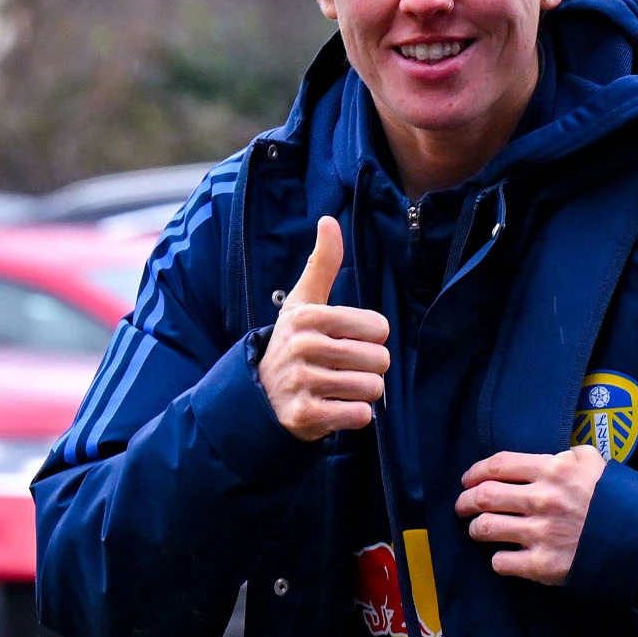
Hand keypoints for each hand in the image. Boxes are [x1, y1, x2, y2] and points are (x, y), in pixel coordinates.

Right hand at [260, 217, 389, 440]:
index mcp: (309, 316)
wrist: (257, 395)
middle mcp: (303, 347)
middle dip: (369, 368)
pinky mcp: (304, 416)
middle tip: (343, 369)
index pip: (380, 328)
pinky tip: (333, 408)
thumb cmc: (294, 342)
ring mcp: (301, 382)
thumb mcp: (304, 302)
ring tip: (338, 388)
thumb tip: (328, 220)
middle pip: (380, 360)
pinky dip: (354, 416)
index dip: (372, 338)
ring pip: (372, 388)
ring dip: (362, 393)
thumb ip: (322, 263)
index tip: (347, 341)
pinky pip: (360, 416)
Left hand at [457, 446, 607, 584]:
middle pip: (483, 496)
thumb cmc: (620, 500)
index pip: (498, 465)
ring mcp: (540, 533)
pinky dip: (499, 559)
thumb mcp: (598, 463)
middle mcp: (542, 500)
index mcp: (553, 471)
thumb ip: (571, 455)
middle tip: (464, 506)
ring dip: (477, 529)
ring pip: (485, 528)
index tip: (468, 479)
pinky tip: (505, 556)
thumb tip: (554, 457)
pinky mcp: (542, 564)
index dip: (476, 472)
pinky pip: (501, 562)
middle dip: (465, 502)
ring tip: (480, 530)